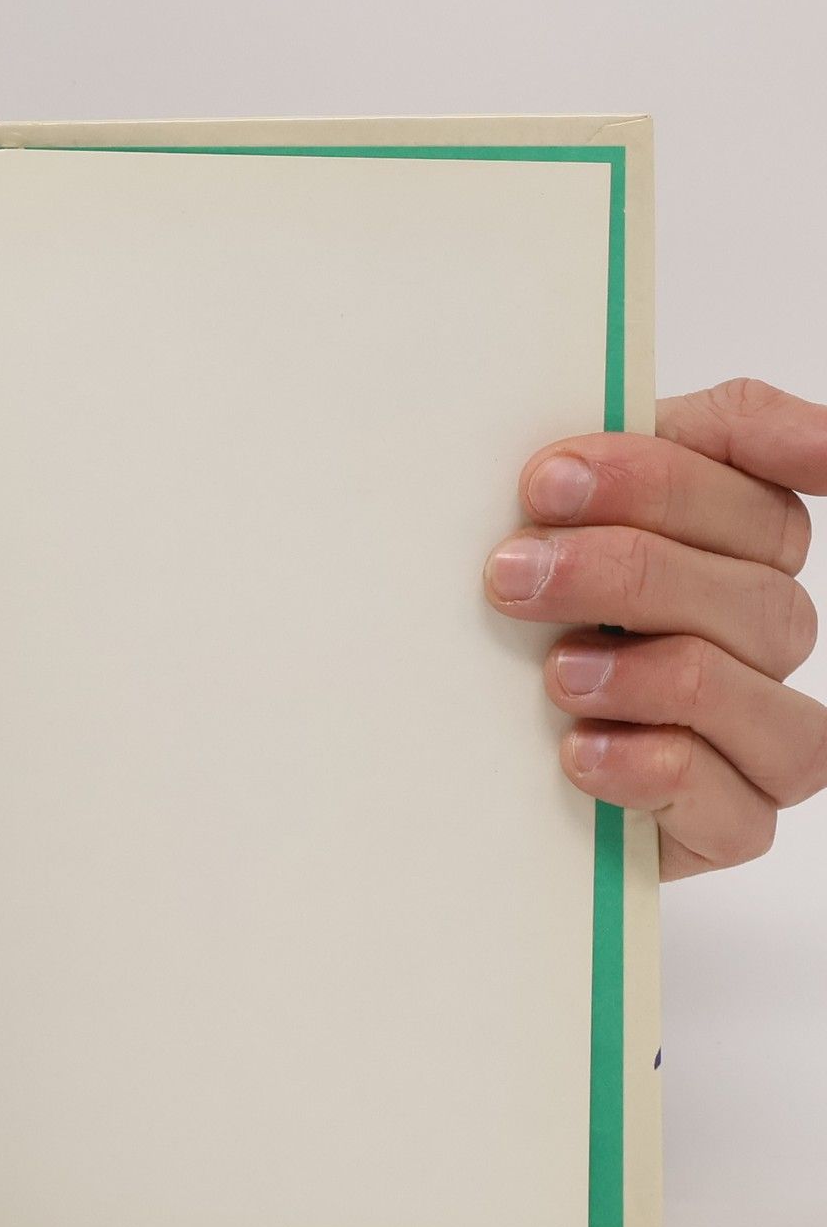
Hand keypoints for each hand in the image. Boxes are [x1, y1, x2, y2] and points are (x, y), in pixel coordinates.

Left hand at [486, 378, 826, 877]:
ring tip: (556, 674)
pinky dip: (657, 771)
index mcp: (731, 539)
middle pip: (756, 584)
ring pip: (761, 690)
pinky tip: (581, 752)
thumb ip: (578, 465)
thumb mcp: (529, 532)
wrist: (464, 769)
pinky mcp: (731, 824)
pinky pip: (739, 806)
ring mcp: (759, 731)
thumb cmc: (506, 631)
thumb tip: (613, 402)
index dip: (661, 475)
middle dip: (627, 569)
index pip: (754, 484)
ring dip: (652, 675)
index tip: (551, 476)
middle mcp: (762, 628)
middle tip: (511, 574)